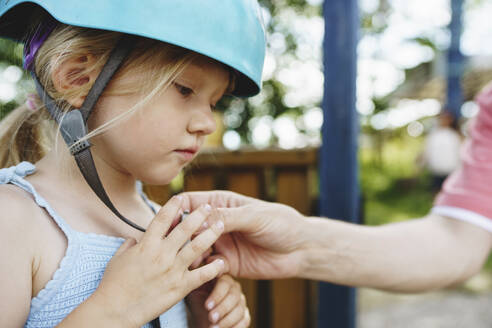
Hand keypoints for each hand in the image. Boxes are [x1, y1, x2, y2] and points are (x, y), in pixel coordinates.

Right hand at [91, 196, 225, 326]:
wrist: (115, 311)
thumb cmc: (112, 285)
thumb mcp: (117, 259)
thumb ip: (128, 245)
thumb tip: (133, 238)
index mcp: (146, 244)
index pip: (162, 218)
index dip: (173, 205)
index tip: (181, 197)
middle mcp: (161, 253)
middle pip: (184, 228)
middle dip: (199, 214)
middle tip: (209, 206)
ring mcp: (172, 270)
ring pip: (197, 247)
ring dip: (210, 234)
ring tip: (221, 225)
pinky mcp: (180, 287)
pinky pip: (201, 275)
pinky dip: (213, 268)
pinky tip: (222, 261)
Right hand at [182, 191, 307, 279]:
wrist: (300, 250)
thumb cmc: (280, 224)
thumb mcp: (254, 216)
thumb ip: (227, 218)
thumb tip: (200, 220)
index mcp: (220, 204)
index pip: (190, 203)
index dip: (176, 210)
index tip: (168, 222)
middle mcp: (216, 223)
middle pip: (187, 228)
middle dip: (178, 236)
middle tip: (173, 246)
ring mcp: (219, 244)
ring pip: (193, 249)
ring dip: (187, 256)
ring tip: (185, 262)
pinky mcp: (225, 264)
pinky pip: (206, 268)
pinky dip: (200, 271)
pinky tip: (200, 274)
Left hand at [187, 275, 250, 327]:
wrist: (200, 318)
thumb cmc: (196, 302)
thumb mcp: (193, 291)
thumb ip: (196, 281)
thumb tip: (196, 272)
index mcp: (222, 278)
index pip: (224, 283)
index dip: (217, 295)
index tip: (207, 306)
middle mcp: (234, 288)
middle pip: (234, 296)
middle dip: (222, 308)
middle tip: (211, 318)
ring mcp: (241, 301)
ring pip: (240, 309)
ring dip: (227, 320)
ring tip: (213, 327)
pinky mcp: (244, 314)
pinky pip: (245, 320)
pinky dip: (235, 326)